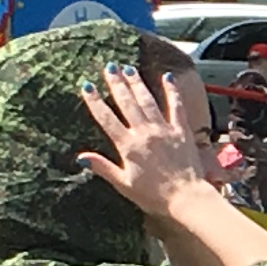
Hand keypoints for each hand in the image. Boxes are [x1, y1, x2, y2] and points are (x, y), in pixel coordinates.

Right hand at [75, 63, 218, 222]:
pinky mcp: (182, 131)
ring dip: (137, 83)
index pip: (106, 119)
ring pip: (147, 101)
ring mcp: (164, 130)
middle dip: (116, 83)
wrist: (186, 198)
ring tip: (129, 68)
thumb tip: (80, 157)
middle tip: (109, 67)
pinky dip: (172, 91)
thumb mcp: (124, 184)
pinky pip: (176, 106)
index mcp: (127, 146)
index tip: (87, 86)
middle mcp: (144, 133)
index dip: (94, 101)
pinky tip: (167, 77)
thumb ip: (103, 168)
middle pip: (126, 103)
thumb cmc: (154, 196)